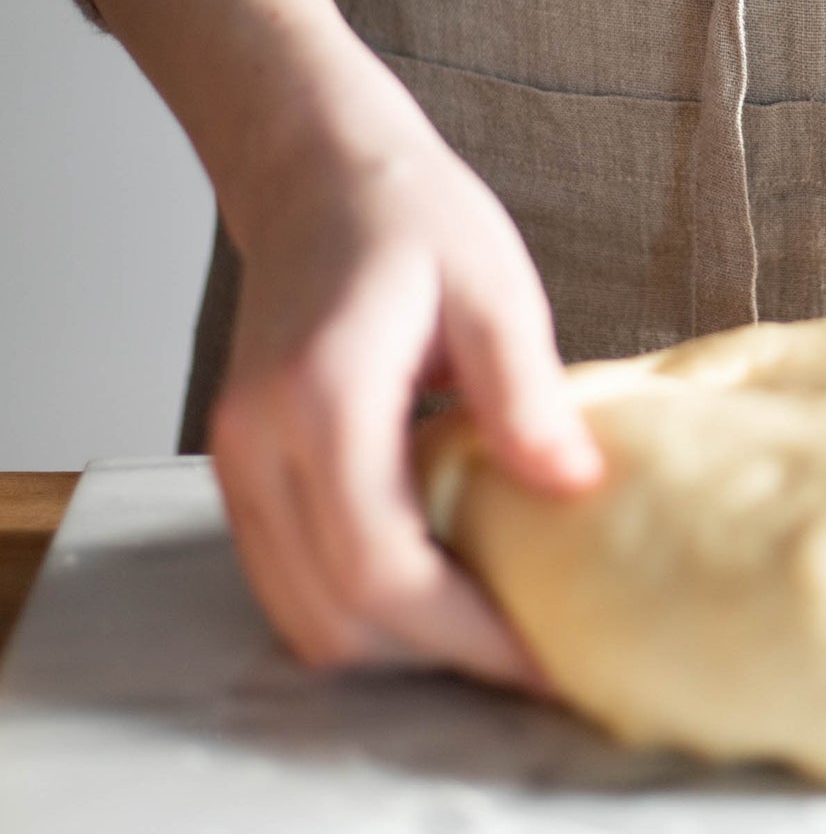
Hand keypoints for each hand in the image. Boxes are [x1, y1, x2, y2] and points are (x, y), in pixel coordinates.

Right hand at [61, 0, 601, 688]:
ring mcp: (239, 461)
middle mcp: (261, 442)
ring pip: (305, 615)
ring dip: (397, 643)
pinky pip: (291, 580)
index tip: (547, 664)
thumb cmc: (411, 216)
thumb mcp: (494, 285)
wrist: (315, 169)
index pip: (384, 568)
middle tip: (537, 659)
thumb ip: (525, 392)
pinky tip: (441, 583)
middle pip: (337, 616)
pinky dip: (361, 607)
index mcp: (325, 395)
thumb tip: (577, 492)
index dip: (467, 636)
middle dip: (438, 657)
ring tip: (496, 630)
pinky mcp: (243, 470)